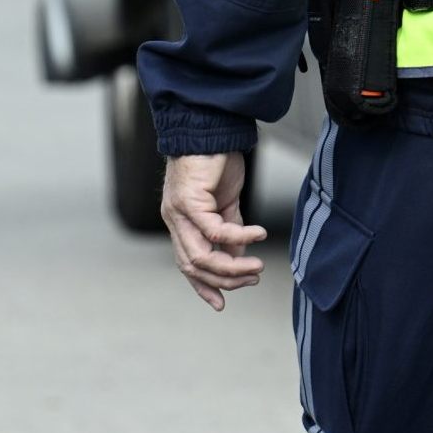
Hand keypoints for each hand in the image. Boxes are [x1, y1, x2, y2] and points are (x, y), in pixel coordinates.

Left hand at [162, 151, 266, 310]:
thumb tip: (238, 259)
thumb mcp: (225, 202)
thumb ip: (229, 230)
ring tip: (257, 267)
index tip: (221, 304)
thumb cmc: (217, 161)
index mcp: (181, 223)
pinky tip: (257, 235)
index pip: (187, 265)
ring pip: (200, 256)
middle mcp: (174, 221)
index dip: (203, 287)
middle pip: (193, 266)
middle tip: (252, 279)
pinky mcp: (189, 200)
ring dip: (231, 267)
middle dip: (224, 280)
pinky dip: (238, 238)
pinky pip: (214, 230)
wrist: (210, 129)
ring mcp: (178, 212)